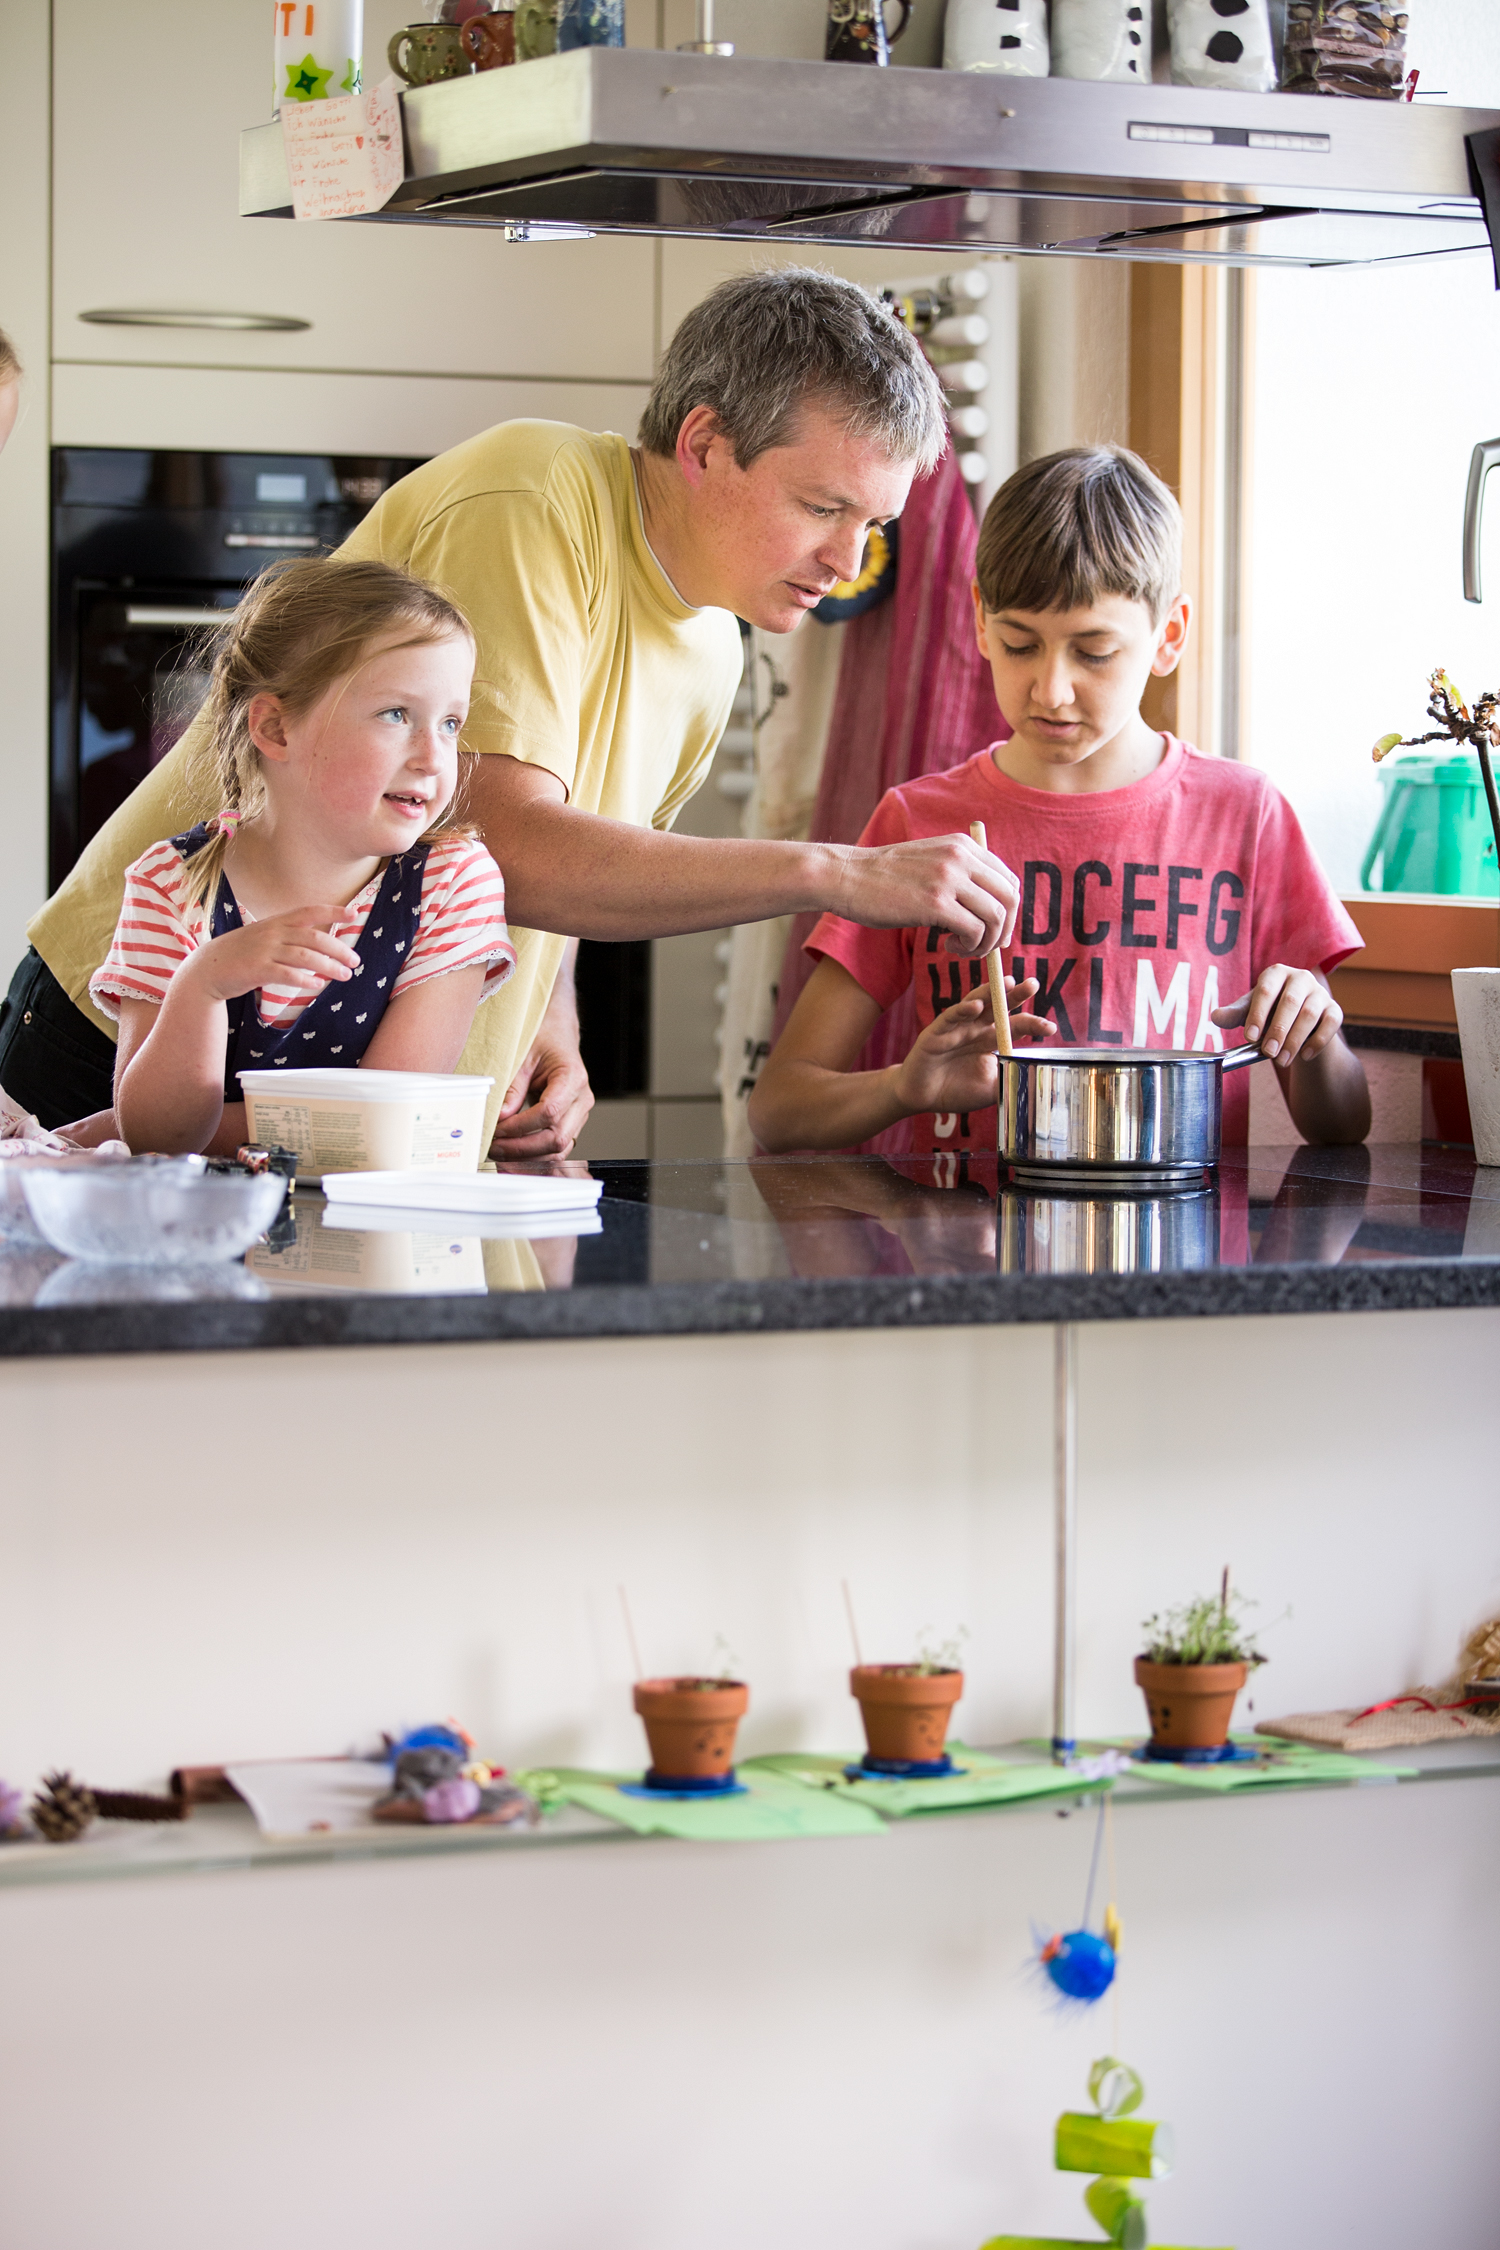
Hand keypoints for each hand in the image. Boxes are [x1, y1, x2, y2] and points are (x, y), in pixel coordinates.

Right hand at [179, 907, 361, 1005]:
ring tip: (345, 976)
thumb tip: (317, 943)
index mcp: (276, 922)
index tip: (354, 913)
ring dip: (329, 966)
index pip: (309, 912)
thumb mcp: (262, 936)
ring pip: (305, 957)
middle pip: (314, 937)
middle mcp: (272, 933)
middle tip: (355, 961)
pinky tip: (318, 986)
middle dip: (339, 949)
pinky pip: (287, 975)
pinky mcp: (257, 970)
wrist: (206, 969)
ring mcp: (264, 951)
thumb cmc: (239, 954)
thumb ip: (287, 935)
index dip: (333, 911)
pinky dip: (306, 980)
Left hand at [490, 1032, 594, 1158]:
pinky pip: (558, 1147)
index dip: (520, 1126)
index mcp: (572, 1078)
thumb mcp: (522, 1057)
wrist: (558, 1036)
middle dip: (521, 1148)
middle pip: (556, 1137)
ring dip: (528, 1157)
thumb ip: (512, 1088)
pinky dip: (536, 1155)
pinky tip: (514, 1155)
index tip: (497, 1128)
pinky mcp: (573, 1123)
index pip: (549, 1112)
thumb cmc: (543, 1040)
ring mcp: (580, 1113)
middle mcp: (582, 1098)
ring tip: (500, 1153)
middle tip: (493, 1147)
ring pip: (559, 1149)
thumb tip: (500, 1118)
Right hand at [836, 832, 1020, 954]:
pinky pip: (974, 931)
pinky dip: (970, 946)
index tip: (996, 930)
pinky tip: (950, 946)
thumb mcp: (928, 860)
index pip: (1009, 879)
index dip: (1010, 910)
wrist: (846, 876)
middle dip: (1005, 929)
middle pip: (1010, 898)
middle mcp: (961, 857)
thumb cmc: (883, 876)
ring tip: (964, 949)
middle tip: (988, 947)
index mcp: (962, 845)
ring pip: (995, 917)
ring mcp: (948, 879)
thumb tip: (987, 904)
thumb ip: (958, 872)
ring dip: (987, 942)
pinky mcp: (935, 904)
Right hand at [892, 979, 1053, 1116]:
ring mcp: (956, 1028)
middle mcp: (975, 1029)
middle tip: (1033, 984)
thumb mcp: (991, 1089)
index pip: (1015, 1026)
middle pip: (999, 1007)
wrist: (923, 1098)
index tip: (1051, 1027)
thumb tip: (1034, 1076)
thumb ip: (1010, 1079)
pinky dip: (963, 1010)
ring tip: (1009, 984)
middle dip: (1017, 995)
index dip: (1032, 1024)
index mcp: (990, 1040)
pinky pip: (951, 1017)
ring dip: (991, 993)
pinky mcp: (936, 1032)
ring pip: (976, 1004)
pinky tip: (976, 1006)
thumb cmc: (957, 1091)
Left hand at [1212, 966, 1343, 1068]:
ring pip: (1310, 1014)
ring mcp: (1320, 993)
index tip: (1250, 1037)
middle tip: (1267, 1052)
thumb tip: (1216, 1016)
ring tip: (1281, 1060)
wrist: (1297, 1024)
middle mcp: (1300, 978)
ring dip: (1295, 1039)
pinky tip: (1303, 1056)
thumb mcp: (1249, 1012)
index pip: (1266, 991)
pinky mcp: (1335, 1010)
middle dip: (1278, 1030)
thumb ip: (1233, 1014)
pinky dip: (1317, 1041)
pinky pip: (1330, 1024)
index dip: (1258, 1014)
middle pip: (1290, 1002)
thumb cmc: (1269, 1013)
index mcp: (1276, 974)